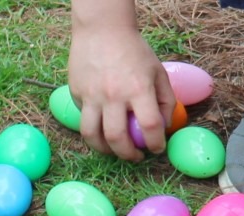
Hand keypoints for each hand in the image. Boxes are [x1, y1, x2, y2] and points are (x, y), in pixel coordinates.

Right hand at [68, 26, 174, 160]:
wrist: (103, 30)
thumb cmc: (135, 52)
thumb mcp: (159, 73)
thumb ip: (166, 101)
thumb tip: (164, 127)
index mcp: (139, 89)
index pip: (149, 126)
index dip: (156, 144)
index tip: (157, 148)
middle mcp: (114, 95)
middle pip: (117, 139)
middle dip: (128, 155)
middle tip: (136, 157)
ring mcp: (92, 95)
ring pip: (92, 135)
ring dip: (105, 150)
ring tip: (114, 151)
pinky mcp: (76, 93)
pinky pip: (84, 118)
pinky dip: (94, 128)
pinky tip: (103, 125)